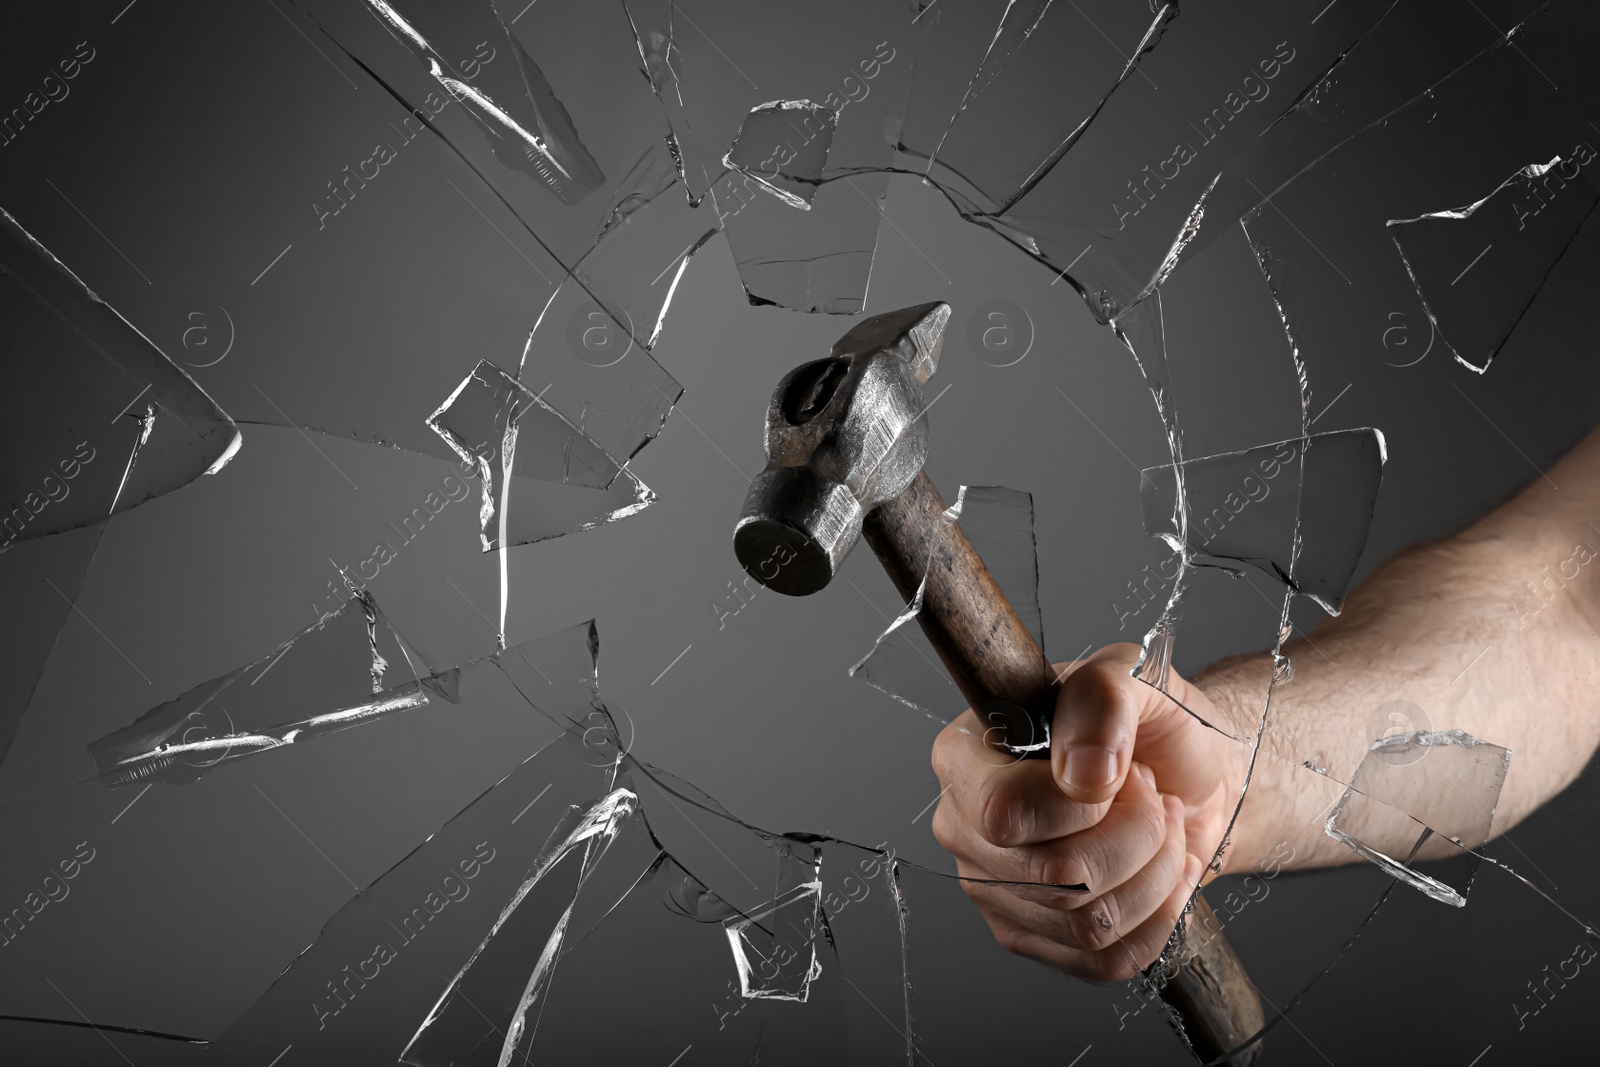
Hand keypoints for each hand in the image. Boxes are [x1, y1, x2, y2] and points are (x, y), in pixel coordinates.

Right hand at [929, 643, 1248, 980]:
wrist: (1192, 773)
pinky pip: (1104, 961)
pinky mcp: (1033, 937)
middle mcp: (964, 826)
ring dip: (1156, 874)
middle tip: (1153, 798)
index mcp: (964, 755)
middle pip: (1055, 877)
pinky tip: (1165, 873)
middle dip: (1138, 837)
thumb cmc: (1151, 722)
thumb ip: (1103, 698)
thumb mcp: (1133, 676)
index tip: (1121, 769)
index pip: (1005, 811)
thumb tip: (1082, 775)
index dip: (1084, 804)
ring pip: (1086, 923)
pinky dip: (1159, 919)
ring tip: (1165, 831)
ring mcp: (993, 889)